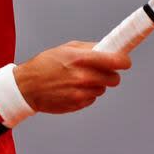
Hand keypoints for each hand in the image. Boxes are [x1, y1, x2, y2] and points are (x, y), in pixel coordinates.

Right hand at [14, 42, 130, 113]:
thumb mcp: (66, 48)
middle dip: (110, 74)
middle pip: (114, 78)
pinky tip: (73, 88)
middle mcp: (83, 77)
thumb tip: (108, 49)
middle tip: (102, 70)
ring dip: (97, 84)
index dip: (123, 61)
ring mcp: (81, 93)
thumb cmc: (45, 64)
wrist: (27, 87)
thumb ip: (89, 48)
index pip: (115, 61)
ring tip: (80, 79)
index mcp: (81, 59)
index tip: (125, 61)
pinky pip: (92, 98)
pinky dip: (87, 94)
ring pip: (103, 89)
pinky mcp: (77, 104)